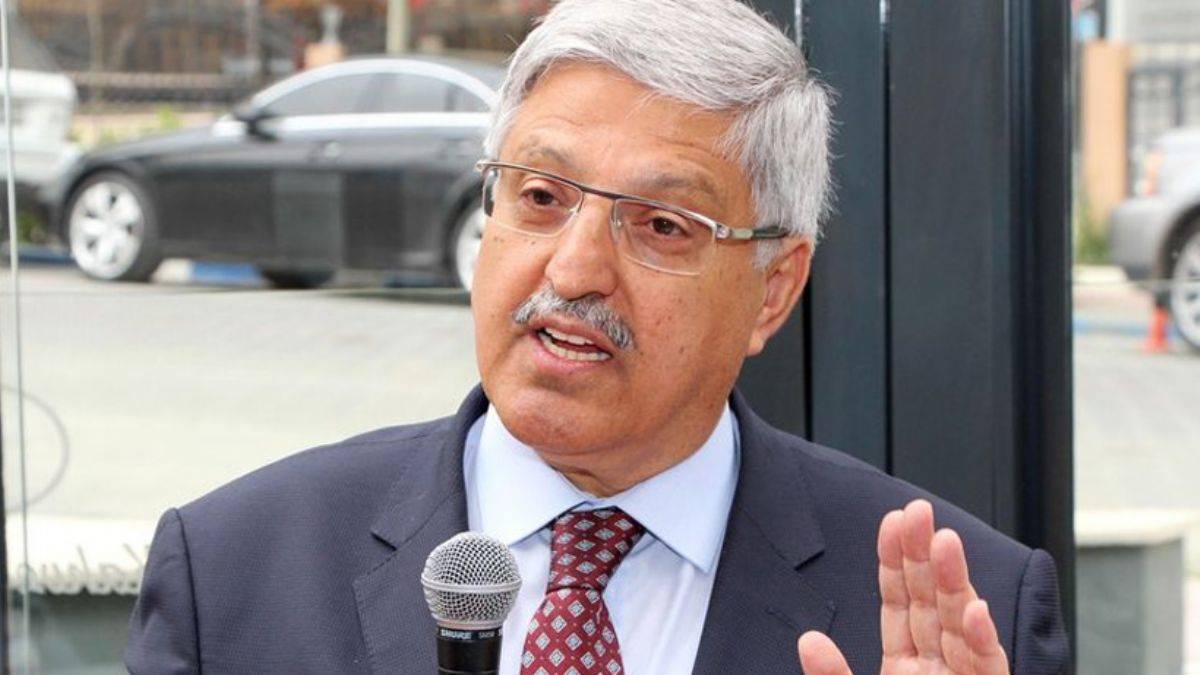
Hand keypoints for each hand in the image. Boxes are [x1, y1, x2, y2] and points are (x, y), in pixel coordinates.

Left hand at [797, 499, 1008, 673]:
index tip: (892, 522)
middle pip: (931, 602)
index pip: (899, 604)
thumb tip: (809, 641)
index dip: (895, 562)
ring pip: (960, 623)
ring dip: (954, 581)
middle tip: (919, 510)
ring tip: (944, 541)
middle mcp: (937, 669)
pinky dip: (982, 639)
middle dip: (924, 554)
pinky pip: (989, 665)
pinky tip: (974, 608)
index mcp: (905, 669)